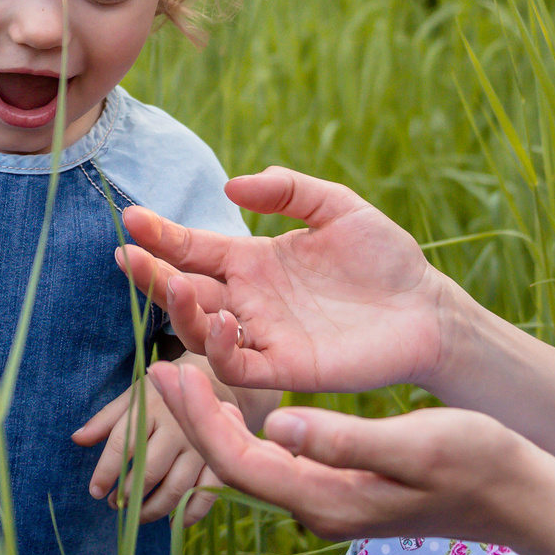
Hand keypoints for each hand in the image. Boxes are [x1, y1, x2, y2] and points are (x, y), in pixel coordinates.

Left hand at [71, 370, 224, 525]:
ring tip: (137, 515)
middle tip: (115, 504)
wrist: (213, 383)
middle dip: (128, 494)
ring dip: (152, 509)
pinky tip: (172, 521)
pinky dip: (189, 514)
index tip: (95, 492)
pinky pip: (205, 496)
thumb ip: (106, 420)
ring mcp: (202, 447)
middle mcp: (178, 428)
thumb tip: (77, 438)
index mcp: (152, 408)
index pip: (124, 444)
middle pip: (149, 471)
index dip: (106, 471)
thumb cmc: (164, 396)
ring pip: (175, 489)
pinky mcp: (219, 461)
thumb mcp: (134, 398)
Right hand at [116, 167, 463, 395]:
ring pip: (201, 331)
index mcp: (254, 261)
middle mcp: (249, 300)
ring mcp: (264, 336)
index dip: (162, 235)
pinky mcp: (286, 370)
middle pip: (185, 291)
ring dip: (179, 311)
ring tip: (174, 284)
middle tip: (128, 255)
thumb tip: (231, 185)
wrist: (427, 308)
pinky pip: (239, 367)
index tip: (131, 218)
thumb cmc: (385, 258)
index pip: (194, 248)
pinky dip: (221, 350)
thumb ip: (287, 189)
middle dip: (152, 275)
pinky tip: (225, 322)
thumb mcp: (337, 206)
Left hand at [146, 362, 554, 547]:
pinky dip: (249, 421)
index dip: (198, 419)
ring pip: (252, 458)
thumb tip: (278, 424)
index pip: (239, 462)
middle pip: (234, 463)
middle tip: (159, 365)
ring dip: (217, 417)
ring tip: (188, 369)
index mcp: (326, 499)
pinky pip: (277, 454)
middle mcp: (317, 505)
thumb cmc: (476, 464)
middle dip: (193, 417)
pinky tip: (241, 392)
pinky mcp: (340, 484)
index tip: (168, 372)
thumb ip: (343, 439)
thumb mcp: (413, 445)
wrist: (521, 497)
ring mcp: (328, 498)